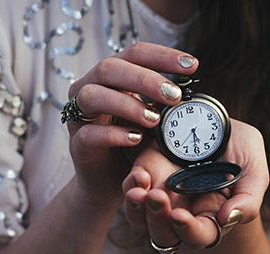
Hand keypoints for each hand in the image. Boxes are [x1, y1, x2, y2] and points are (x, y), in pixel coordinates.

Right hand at [65, 42, 198, 206]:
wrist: (111, 183)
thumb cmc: (134, 144)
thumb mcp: (154, 120)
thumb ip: (165, 103)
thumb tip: (192, 89)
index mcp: (112, 77)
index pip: (134, 54)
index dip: (162, 56)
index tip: (192, 65)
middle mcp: (90, 89)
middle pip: (110, 68)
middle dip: (145, 79)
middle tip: (175, 95)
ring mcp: (80, 116)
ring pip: (93, 95)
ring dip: (127, 104)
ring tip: (154, 119)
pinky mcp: (77, 144)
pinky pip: (89, 133)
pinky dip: (114, 134)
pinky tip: (136, 138)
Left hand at [122, 119, 269, 248]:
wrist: (214, 120)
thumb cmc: (239, 149)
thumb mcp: (254, 169)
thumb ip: (249, 199)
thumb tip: (229, 219)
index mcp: (212, 216)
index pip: (200, 236)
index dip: (190, 231)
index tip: (180, 216)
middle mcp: (184, 211)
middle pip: (165, 235)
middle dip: (157, 221)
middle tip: (156, 198)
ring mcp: (162, 195)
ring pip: (140, 220)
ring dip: (137, 210)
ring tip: (140, 192)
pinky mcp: (145, 175)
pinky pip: (130, 190)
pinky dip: (130, 186)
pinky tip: (139, 175)